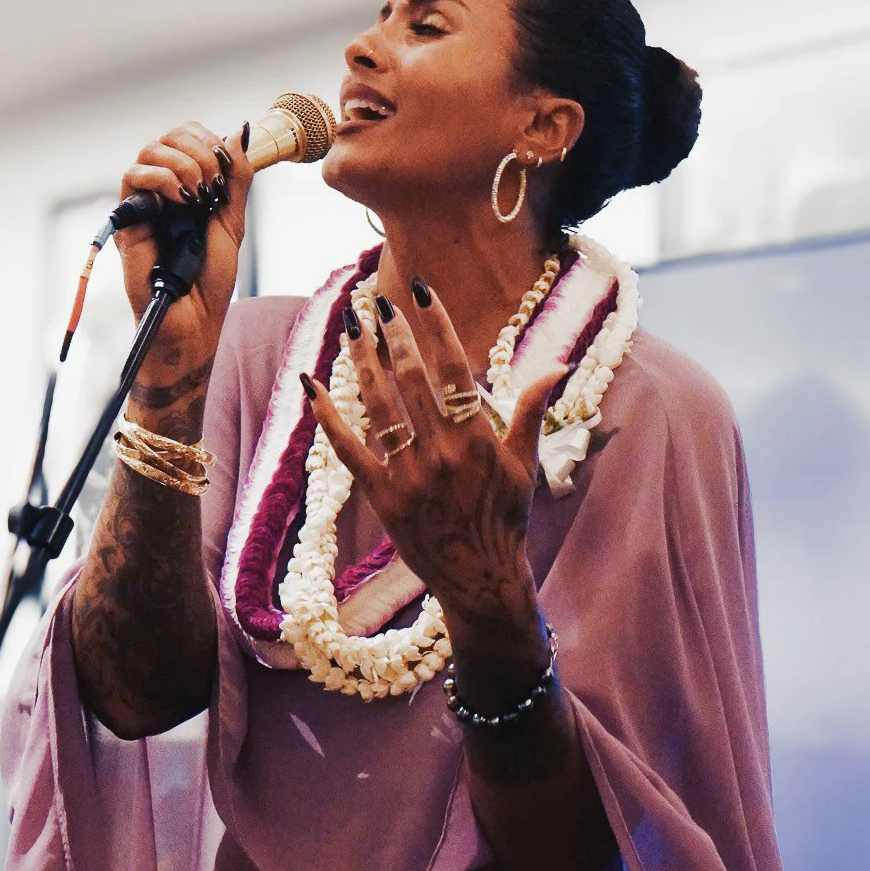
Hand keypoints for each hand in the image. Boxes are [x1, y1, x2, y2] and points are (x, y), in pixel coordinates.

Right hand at [116, 121, 253, 399]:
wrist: (195, 321)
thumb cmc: (211, 280)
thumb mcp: (232, 222)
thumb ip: (236, 179)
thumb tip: (241, 131)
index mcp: (187, 187)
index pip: (187, 138)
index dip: (208, 139)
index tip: (227, 167)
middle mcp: (162, 192)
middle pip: (167, 137)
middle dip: (198, 148)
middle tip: (214, 181)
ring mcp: (144, 204)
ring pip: (148, 151)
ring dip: (182, 162)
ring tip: (199, 193)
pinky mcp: (128, 221)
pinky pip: (133, 178)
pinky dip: (161, 178)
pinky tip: (181, 199)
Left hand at [302, 281, 561, 658]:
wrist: (481, 579)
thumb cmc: (505, 519)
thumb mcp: (525, 465)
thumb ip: (532, 411)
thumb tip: (558, 365)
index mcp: (478, 439)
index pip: (452, 368)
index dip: (435, 325)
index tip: (421, 291)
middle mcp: (441, 453)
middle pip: (411, 379)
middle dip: (394, 335)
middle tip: (379, 302)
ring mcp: (408, 475)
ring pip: (378, 405)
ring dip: (362, 361)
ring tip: (351, 327)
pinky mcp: (381, 497)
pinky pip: (347, 448)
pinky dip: (327, 415)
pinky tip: (311, 383)